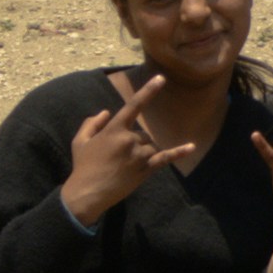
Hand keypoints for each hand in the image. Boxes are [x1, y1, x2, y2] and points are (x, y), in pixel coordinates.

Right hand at [54, 71, 163, 224]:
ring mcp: (139, 155)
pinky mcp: (146, 170)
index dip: (148, 91)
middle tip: (116, 158)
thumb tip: (106, 112)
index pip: (134, 105)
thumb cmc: (83, 166)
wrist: (88, 193)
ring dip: (142, 151)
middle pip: (142, 133)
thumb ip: (92, 123)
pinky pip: (165, 158)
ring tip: (123, 166)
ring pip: (150, 145)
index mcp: (114, 130)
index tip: (161, 78)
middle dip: (132, 142)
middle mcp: (129, 140)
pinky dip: (178, 152)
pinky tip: (191, 147)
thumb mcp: (80, 141)